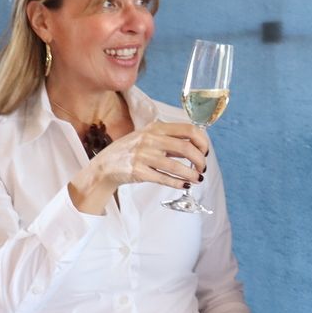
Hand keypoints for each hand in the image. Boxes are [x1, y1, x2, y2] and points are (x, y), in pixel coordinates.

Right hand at [69, 121, 210, 213]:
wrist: (105, 165)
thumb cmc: (131, 150)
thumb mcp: (148, 137)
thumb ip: (169, 139)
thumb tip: (195, 146)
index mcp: (156, 127)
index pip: (188, 130)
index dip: (202, 141)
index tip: (205, 151)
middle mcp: (150, 139)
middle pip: (186, 148)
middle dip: (200, 160)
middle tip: (203, 168)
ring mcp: (143, 155)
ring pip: (176, 166)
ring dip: (191, 174)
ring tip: (198, 179)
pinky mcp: (138, 171)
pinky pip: (164, 178)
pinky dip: (178, 183)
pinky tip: (185, 185)